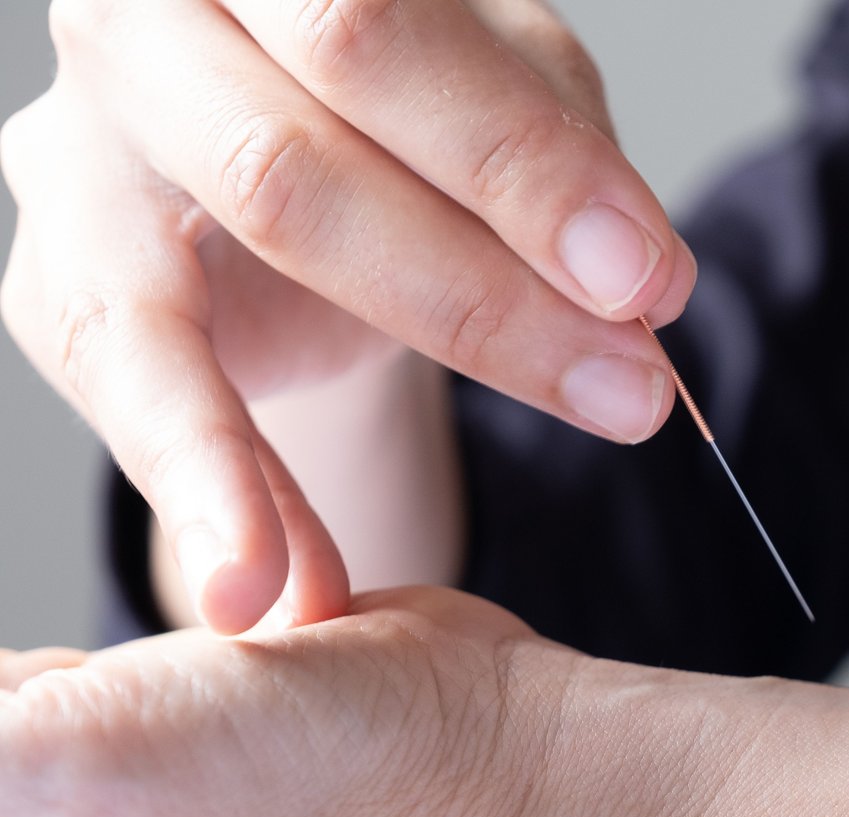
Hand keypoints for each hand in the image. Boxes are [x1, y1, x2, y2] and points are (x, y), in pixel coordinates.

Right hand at [0, 0, 693, 633]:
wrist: (300, 157)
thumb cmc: (411, 107)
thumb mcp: (504, 99)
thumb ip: (560, 164)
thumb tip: (640, 287)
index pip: (382, 30)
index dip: (523, 168)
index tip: (649, 282)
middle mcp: (140, 23)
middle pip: (292, 162)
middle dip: (478, 297)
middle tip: (623, 394)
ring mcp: (79, 155)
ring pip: (178, 301)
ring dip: (340, 425)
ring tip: (450, 536)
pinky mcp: (65, 284)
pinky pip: (136, 395)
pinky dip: (215, 501)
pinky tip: (275, 594)